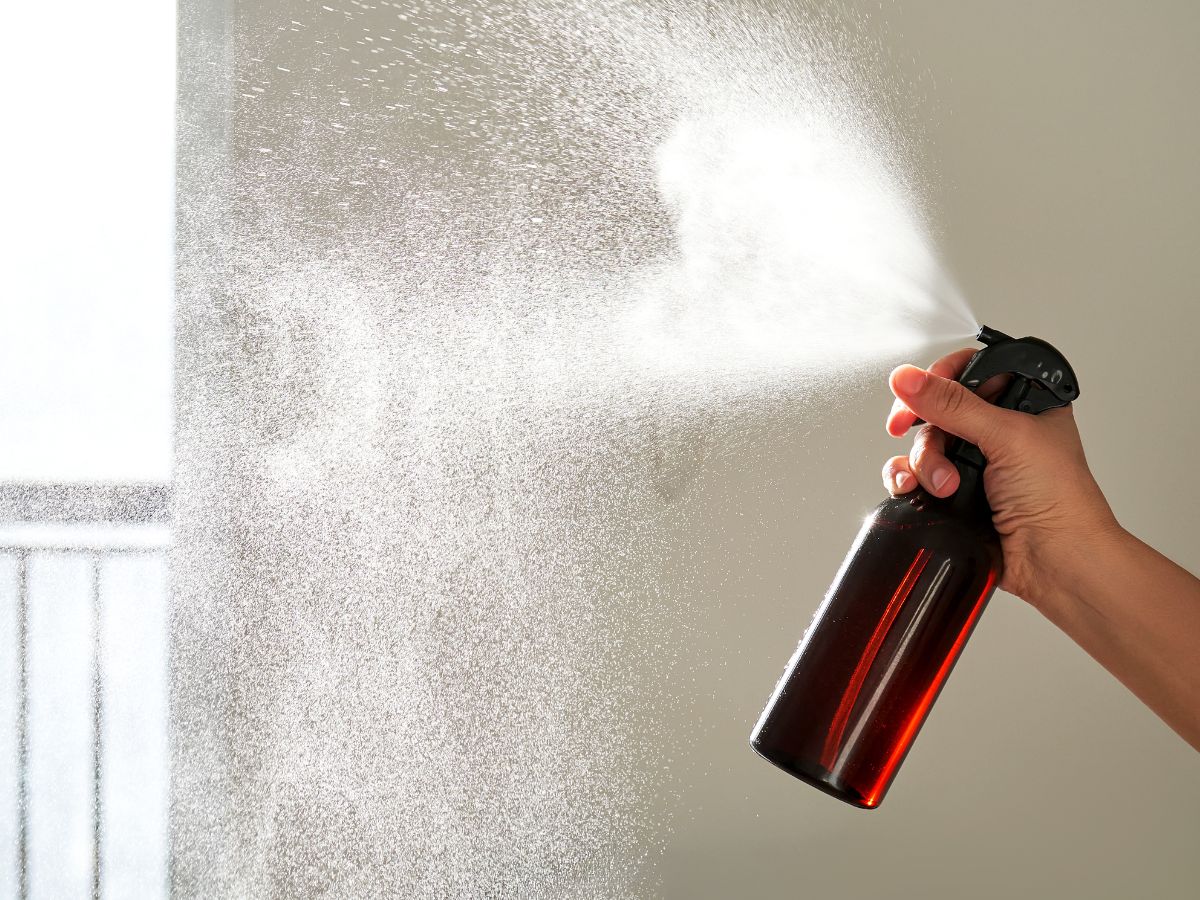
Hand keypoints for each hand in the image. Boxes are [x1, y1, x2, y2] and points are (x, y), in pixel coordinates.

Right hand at [881, 348, 1121, 603]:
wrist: (1057, 562)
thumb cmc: (1060, 500)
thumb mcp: (1006, 436)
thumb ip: (953, 404)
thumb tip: (907, 378)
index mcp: (1023, 402)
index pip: (970, 370)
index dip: (939, 377)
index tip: (916, 391)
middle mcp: (998, 430)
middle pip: (938, 408)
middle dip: (926, 427)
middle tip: (906, 428)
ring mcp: (975, 463)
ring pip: (923, 443)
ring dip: (923, 462)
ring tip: (945, 485)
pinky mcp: (955, 493)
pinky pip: (913, 475)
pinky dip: (906, 480)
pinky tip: (913, 489)